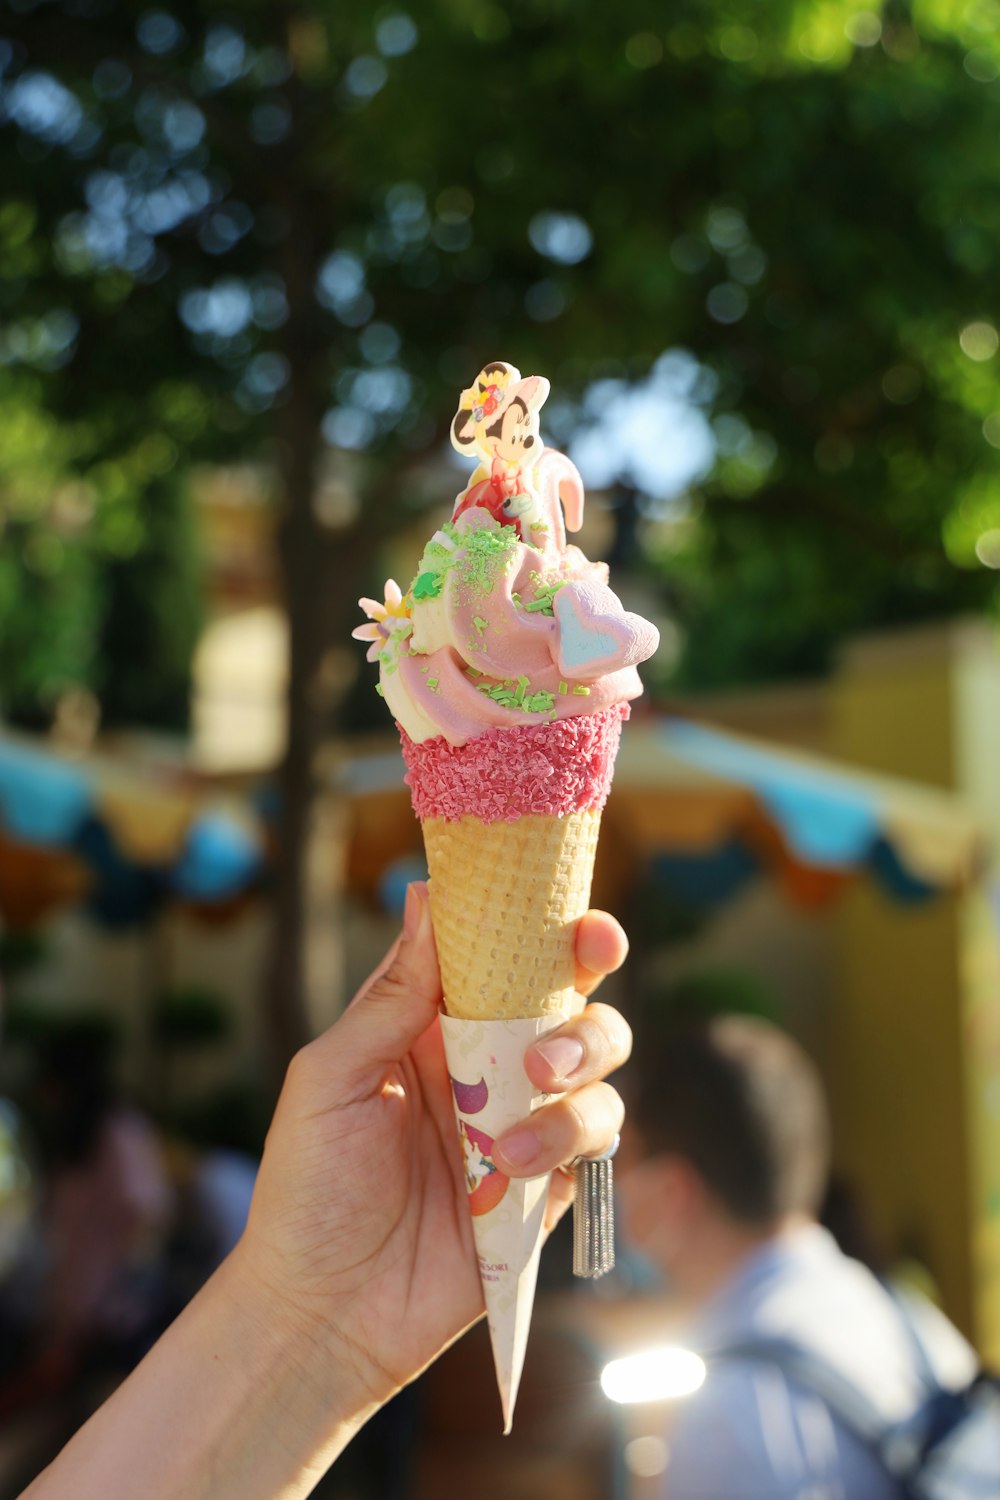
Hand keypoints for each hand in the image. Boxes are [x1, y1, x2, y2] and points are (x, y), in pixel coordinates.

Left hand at [232, 882, 629, 1407]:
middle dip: (585, 1006)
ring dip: (574, 1090)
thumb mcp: (330, 1078)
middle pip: (573, 1008)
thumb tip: (426, 894)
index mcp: (434, 1027)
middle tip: (558, 1027)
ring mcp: (524, 1128)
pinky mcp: (546, 1192)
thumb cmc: (307, 1189)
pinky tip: (512, 1177)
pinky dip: (569, 1149)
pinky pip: (596, 1149)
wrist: (321, 1313)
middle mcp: (489, 1068)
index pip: (504, 958)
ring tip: (514, 1135)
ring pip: (597, 1077)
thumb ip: (390, 996)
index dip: (548, 929)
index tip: (577, 920)